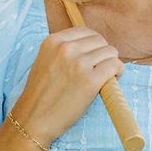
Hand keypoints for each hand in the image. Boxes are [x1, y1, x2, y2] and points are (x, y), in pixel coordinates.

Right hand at [14, 26, 123, 146]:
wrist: (33, 119)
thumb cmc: (40, 95)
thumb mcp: (44, 61)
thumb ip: (62, 51)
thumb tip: (89, 47)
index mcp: (53, 41)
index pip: (85, 31)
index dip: (93, 44)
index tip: (94, 55)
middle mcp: (66, 49)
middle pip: (99, 40)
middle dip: (103, 53)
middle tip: (101, 67)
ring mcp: (78, 64)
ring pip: (110, 51)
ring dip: (112, 63)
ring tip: (106, 75)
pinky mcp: (90, 80)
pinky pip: (114, 65)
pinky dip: (118, 71)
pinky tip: (113, 79)